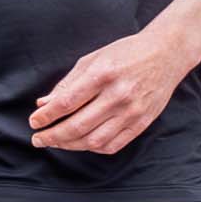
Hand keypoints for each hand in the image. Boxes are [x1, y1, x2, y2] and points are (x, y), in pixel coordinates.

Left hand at [29, 24, 192, 155]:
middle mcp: (118, 95)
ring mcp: (132, 112)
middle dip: (53, 136)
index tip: (34, 122)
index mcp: (103, 74)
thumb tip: (43, 104)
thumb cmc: (126, 53)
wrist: (166, 54)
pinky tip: (81, 143)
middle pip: (78, 126)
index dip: (47, 116)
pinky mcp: (141, 123)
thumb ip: (68, 83)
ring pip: (93, 141)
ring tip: (56, 142)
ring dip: (70, 145)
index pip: (68, 102)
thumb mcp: (93, 59)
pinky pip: (112, 145)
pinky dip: (92, 148)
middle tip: (38, 139)